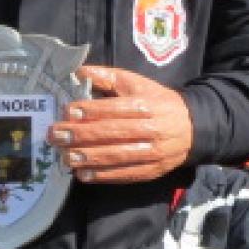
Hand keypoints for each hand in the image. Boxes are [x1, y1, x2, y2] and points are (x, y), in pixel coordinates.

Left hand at [47, 65, 192, 183]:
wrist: (193, 127)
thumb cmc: (157, 101)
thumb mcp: (136, 83)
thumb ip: (107, 77)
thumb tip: (79, 71)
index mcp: (145, 105)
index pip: (115, 108)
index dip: (91, 110)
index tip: (68, 111)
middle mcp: (150, 129)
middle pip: (113, 132)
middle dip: (81, 134)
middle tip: (56, 136)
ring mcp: (153, 152)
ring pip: (118, 156)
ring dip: (89, 158)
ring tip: (65, 157)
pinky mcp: (152, 170)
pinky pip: (126, 174)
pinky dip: (103, 176)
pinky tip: (83, 175)